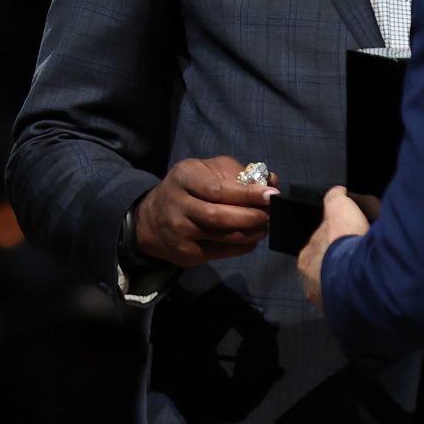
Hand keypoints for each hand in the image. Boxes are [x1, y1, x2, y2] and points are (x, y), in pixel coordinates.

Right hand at [133, 155, 274, 267]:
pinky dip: (243, 246)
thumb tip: (272, 181)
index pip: (217, 189)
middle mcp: (177, 204)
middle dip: (252, 216)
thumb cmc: (188, 189)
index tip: (271, 195)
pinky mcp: (185, 253)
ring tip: (263, 226)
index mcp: (183, 177)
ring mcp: (179, 231)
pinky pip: (222, 251)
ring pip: (223, 235)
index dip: (247, 194)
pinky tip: (250, 238)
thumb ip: (237, 173)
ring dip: (251, 232)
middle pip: (220, 215)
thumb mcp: (206, 170)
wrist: (151, 219)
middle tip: (269, 214)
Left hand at [297, 184, 373, 306]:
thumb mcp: (342, 211)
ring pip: (338, 287)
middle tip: (362, 258)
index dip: (336, 241)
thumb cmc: (346, 243)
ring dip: (351, 281)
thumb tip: (338, 191)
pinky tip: (373, 291)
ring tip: (371, 276)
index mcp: (306, 258)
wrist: (361, 280)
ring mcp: (325, 302)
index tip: (351, 240)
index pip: (320, 247)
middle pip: (327, 268)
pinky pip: (350, 303)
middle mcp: (310, 282)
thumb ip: (337, 200)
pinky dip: (360, 296)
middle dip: (341, 263)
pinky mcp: (342, 316)